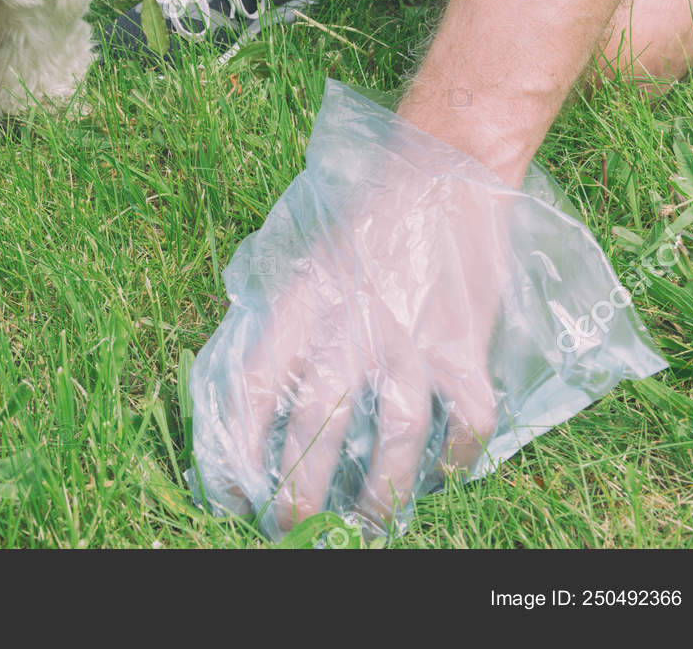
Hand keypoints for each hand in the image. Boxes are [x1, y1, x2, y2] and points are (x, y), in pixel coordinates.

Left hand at [187, 82, 666, 539]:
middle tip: (285, 526)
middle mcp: (351, 328)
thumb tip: (255, 386)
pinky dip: (457, 457)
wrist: (443, 167)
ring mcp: (411, 340)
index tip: (229, 491)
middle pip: (315, 428)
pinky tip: (445, 475)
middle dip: (297, 491)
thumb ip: (286, 317)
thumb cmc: (369, 214)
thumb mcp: (308, 256)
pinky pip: (463, 420)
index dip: (237, 450)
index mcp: (302, 303)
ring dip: (377, 496)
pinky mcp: (462, 344)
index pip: (255, 390)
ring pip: (392, 442)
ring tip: (363, 525)